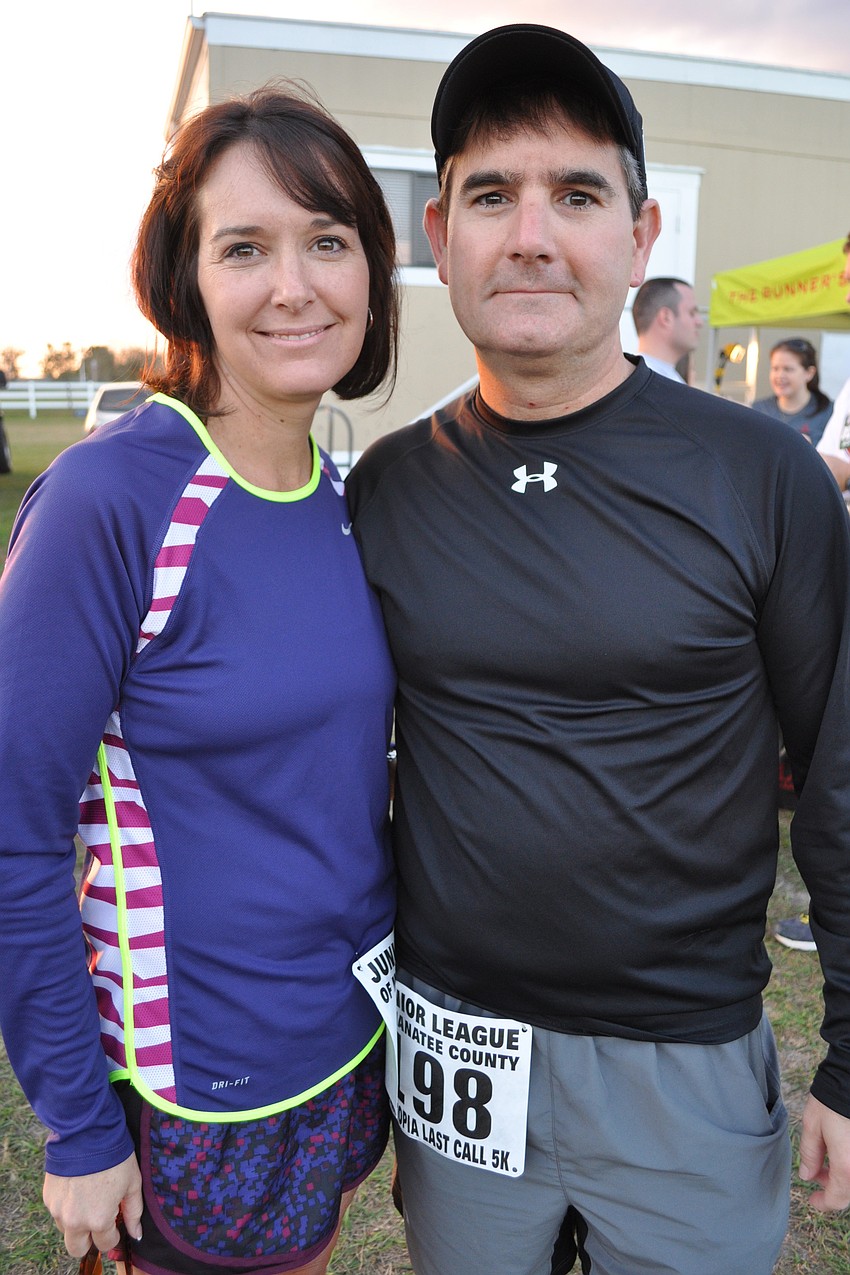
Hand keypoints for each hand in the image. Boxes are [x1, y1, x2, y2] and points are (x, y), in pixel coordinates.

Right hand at [43, 1152, 142, 1257]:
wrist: (86, 1132)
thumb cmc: (114, 1157)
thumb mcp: (132, 1183)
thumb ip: (134, 1212)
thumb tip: (136, 1235)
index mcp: (98, 1220)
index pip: (106, 1244)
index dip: (113, 1233)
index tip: (115, 1220)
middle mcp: (75, 1221)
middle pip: (78, 1249)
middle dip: (89, 1239)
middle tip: (99, 1218)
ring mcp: (57, 1211)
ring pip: (66, 1230)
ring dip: (76, 1222)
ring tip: (89, 1196)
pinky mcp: (48, 1198)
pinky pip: (57, 1212)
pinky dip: (66, 1207)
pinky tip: (77, 1186)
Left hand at [798, 1095, 849, 1211]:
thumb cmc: (832, 1100)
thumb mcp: (813, 1125)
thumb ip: (809, 1154)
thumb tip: (807, 1176)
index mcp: (847, 1165)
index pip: (838, 1199)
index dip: (823, 1203)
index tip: (812, 1201)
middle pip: (849, 1191)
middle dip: (832, 1188)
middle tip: (816, 1174)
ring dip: (842, 1177)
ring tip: (826, 1161)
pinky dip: (849, 1166)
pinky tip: (840, 1154)